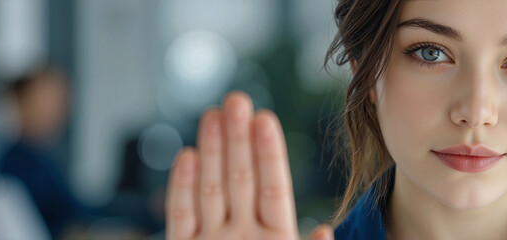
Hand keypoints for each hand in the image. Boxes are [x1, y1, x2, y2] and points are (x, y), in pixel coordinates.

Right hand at [165, 91, 334, 239]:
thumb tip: (325, 230)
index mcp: (276, 238)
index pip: (274, 188)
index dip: (269, 153)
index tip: (265, 118)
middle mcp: (243, 234)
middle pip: (241, 179)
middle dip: (238, 139)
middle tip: (237, 100)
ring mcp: (212, 239)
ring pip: (211, 189)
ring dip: (212, 151)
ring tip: (214, 114)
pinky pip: (181, 215)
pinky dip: (183, 187)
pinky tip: (188, 156)